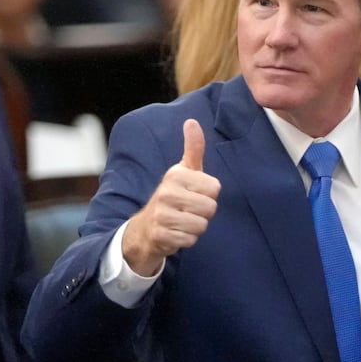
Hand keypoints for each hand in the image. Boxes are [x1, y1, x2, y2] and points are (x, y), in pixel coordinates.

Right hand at [122, 119, 219, 276]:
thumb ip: (193, 148)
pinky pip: (191, 240)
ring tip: (182, 221)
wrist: (146, 228)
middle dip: (204, 213)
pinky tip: (176, 232)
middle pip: (210, 208)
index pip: (215, 188)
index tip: (195, 193)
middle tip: (189, 210)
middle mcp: (166, 192)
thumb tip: (192, 121)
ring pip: (201, 225)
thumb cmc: (173, 196)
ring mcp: (162, 214)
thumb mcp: (184, 171)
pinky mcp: (160, 235)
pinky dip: (187, 239)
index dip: (209, 194)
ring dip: (196, 227)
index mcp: (176, 174)